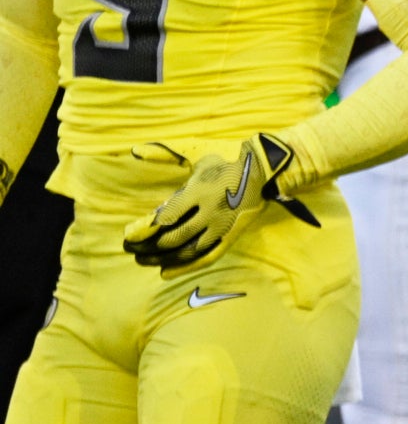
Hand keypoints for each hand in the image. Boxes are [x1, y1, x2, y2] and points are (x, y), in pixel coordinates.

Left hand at [122, 134, 305, 270]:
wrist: (264, 172)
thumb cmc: (225, 161)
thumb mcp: (195, 155)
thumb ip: (163, 155)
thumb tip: (134, 150)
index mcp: (199, 192)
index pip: (165, 218)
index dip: (143, 231)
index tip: (127, 237)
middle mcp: (210, 213)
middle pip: (173, 238)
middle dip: (148, 246)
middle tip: (131, 249)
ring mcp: (222, 227)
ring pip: (188, 251)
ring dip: (163, 259)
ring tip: (144, 260)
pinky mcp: (230, 237)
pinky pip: (207, 258)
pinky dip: (186, 267)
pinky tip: (166, 273)